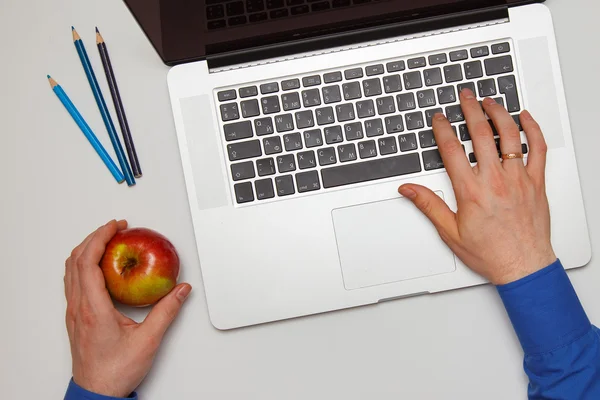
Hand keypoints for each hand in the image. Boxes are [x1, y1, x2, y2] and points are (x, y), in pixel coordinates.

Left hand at [64, 220, 191, 396]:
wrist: (97, 393)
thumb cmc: (116, 371)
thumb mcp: (148, 340)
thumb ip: (167, 312)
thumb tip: (181, 290)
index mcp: (93, 309)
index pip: (88, 262)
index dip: (100, 237)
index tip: (116, 226)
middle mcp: (78, 307)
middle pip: (75, 260)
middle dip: (94, 237)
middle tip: (115, 228)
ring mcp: (74, 313)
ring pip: (71, 270)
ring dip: (86, 250)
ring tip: (107, 241)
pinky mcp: (75, 318)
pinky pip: (73, 282)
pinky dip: (84, 265)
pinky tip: (100, 267)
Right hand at [399, 89, 555, 284]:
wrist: (522, 265)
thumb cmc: (489, 252)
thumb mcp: (450, 231)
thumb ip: (428, 205)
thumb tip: (408, 189)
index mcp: (471, 190)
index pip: (452, 149)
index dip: (443, 129)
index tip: (439, 118)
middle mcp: (495, 179)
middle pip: (480, 133)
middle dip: (470, 109)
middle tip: (465, 96)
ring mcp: (518, 178)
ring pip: (509, 135)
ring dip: (498, 113)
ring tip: (490, 101)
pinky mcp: (536, 182)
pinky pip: (538, 148)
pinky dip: (533, 129)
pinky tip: (525, 118)